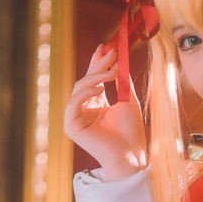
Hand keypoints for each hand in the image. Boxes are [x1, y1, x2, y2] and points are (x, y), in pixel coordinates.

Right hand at [63, 43, 147, 175]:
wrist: (131, 154)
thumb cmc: (131, 132)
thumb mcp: (127, 100)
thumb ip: (120, 81)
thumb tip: (118, 59)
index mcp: (95, 104)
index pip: (92, 78)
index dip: (98, 62)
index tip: (106, 46)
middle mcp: (83, 109)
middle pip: (85, 80)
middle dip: (97, 64)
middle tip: (110, 51)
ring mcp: (75, 117)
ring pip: (79, 88)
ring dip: (95, 77)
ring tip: (111, 72)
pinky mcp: (71, 126)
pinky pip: (74, 102)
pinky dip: (86, 92)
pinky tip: (100, 88)